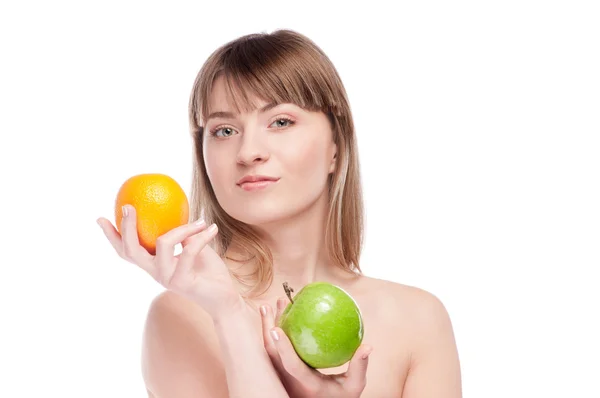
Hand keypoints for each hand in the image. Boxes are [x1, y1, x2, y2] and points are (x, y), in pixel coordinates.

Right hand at [97, 205, 242, 318]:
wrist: (224, 299)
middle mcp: (156, 272)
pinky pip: (188, 250)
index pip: (127, 251)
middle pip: (131, 251)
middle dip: (126, 227)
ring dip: (183, 227)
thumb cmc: (208, 272)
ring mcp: (167, 278)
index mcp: (154, 264)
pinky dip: (201, 237)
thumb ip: (182, 234)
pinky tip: (212, 228)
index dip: (112, 237)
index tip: (101, 218)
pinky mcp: (182, 282)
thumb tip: (176, 210)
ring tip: (200, 221)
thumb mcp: (193, 247)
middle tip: (129, 206)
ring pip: (162, 243)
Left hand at [260, 299, 372, 397]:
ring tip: (269, 306)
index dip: (283, 348)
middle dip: (268, 328)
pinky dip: (274, 335)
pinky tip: (279, 319)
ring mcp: (283, 379)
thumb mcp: (354, 387)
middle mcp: (290, 382)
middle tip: (271, 304)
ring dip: (267, 328)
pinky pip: (273, 352)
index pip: (292, 366)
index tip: (276, 329)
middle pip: (272, 355)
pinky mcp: (282, 375)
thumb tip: (368, 346)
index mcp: (306, 384)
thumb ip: (359, 367)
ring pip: (269, 353)